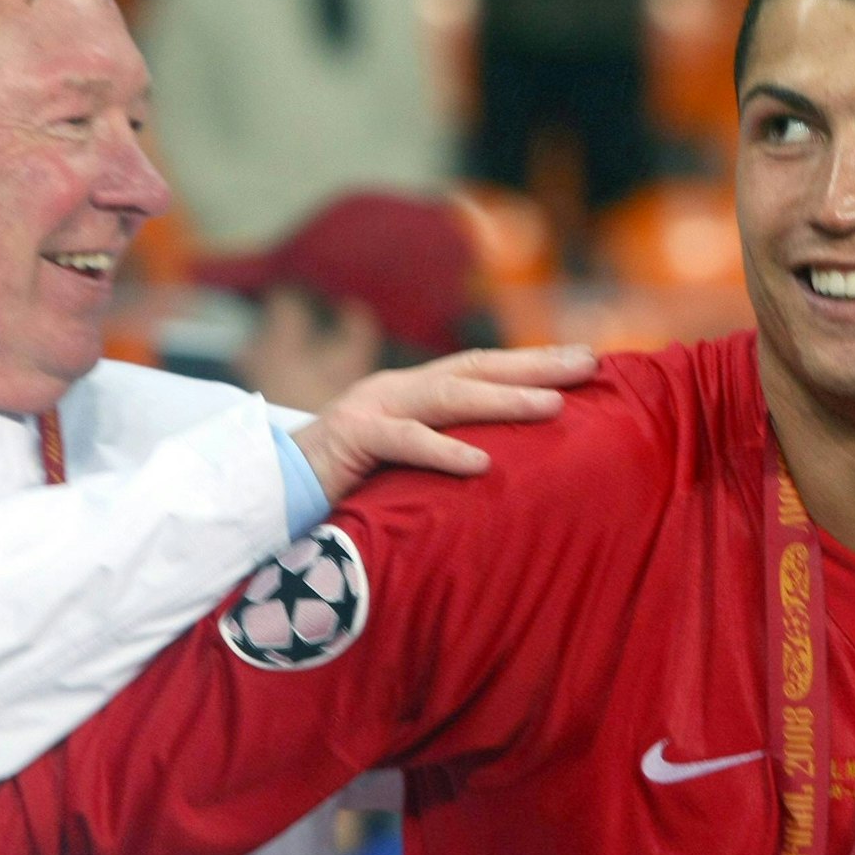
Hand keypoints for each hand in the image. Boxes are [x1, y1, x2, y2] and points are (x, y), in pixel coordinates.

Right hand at [291, 344, 596, 501]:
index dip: (532, 362)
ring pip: (448, 396)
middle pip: (475, 367)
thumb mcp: (401, 464)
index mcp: (409, 391)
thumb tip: (505, 468)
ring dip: (504, 399)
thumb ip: (440, 454)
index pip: (479, 367)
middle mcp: (394, 389)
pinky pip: (403, 444)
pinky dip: (443, 452)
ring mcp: (370, 409)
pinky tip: (481, 465)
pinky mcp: (350, 441)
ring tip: (555, 407)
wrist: (264, 494)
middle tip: (590, 363)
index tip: (586, 360)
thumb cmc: (339, 487)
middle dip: (535, 365)